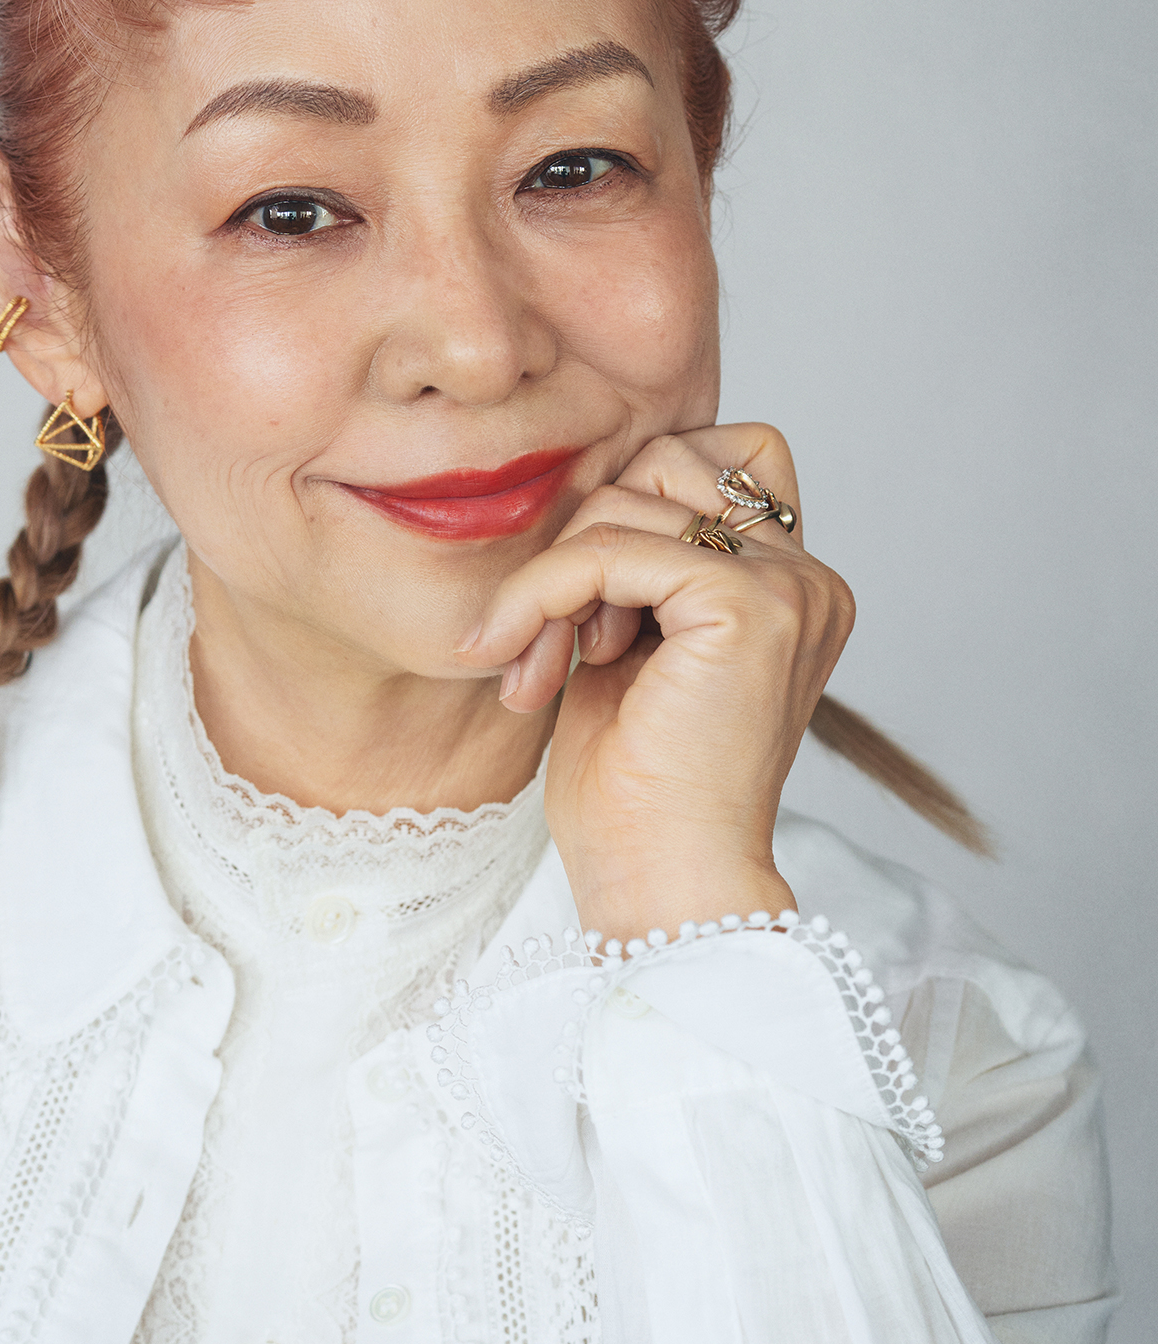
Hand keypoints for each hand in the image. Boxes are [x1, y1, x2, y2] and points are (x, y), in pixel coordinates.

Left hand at [455, 425, 853, 940]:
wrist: (658, 884)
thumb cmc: (633, 794)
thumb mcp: (625, 649)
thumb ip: (626, 564)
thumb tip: (581, 481)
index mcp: (790, 590)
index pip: (708, 462)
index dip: (625, 515)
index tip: (578, 617)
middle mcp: (807, 581)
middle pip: (668, 459)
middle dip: (582, 540)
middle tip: (544, 644)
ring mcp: (788, 589)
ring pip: (629, 496)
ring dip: (555, 577)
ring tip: (543, 666)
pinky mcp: (748, 606)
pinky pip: (611, 546)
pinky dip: (548, 593)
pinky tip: (535, 668)